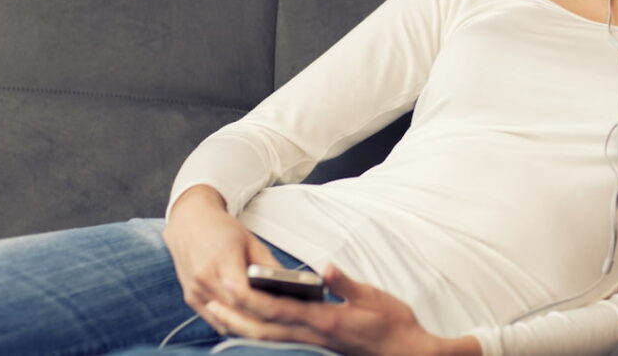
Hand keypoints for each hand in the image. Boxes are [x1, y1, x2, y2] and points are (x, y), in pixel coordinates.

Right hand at [163, 185, 282, 333]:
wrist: (189, 222)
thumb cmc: (223, 229)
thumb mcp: (251, 240)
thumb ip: (269, 265)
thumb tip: (291, 287)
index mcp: (221, 258)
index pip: (240, 292)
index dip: (261, 304)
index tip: (281, 308)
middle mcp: (203, 277)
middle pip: (235, 310)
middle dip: (259, 318)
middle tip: (283, 320)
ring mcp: (194, 290)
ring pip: (225, 320)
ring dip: (246, 322)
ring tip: (269, 321)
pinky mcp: (191, 298)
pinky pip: (215, 320)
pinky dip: (232, 322)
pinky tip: (249, 318)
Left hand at [206, 264, 481, 355]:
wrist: (406, 353)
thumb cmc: (393, 324)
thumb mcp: (373, 298)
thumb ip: (346, 284)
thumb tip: (326, 269)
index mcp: (326, 321)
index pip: (282, 311)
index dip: (255, 301)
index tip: (233, 288)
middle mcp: (315, 336)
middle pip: (265, 329)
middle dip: (236, 317)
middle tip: (211, 302)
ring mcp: (315, 344)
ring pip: (269, 337)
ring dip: (242, 326)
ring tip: (220, 311)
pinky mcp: (318, 345)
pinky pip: (282, 339)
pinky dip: (261, 331)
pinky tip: (251, 322)